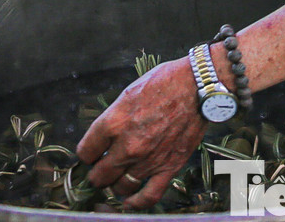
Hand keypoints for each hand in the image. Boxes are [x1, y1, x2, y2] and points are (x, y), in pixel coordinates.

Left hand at [76, 58, 205, 208]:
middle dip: (97, 173)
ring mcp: (148, 160)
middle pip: (99, 175)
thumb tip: (104, 136)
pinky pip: (148, 196)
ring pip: (120, 187)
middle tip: (102, 168)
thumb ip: (113, 119)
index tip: (92, 153)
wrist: (198, 85)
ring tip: (117, 178)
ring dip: (116, 184)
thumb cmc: (165, 82)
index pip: (86, 152)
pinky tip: (130, 201)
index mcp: (114, 123)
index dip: (87, 153)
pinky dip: (136, 203)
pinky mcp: (169, 167)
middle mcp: (127, 146)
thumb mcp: (128, 93)